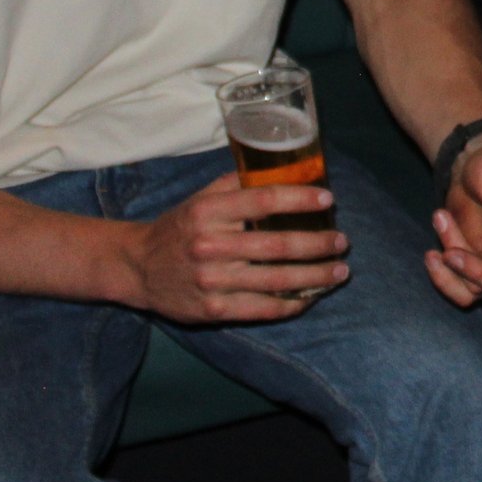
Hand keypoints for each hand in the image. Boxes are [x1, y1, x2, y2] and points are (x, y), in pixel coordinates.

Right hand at [129, 172, 348, 322]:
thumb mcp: (202, 198)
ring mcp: (212, 281)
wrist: (138, 267)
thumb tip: (288, 172)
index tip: (328, 200)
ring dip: (315, 277)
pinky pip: (263, 309)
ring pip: (277, 280)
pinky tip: (311, 297)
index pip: (264, 200)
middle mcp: (210, 246)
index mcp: (209, 212)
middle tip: (342, 241)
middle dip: (318, 244)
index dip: (301, 199)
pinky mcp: (214, 309)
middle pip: (278, 245)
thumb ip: (239, 185)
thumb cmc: (180, 227)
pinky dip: (292, 304)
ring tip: (339, 272)